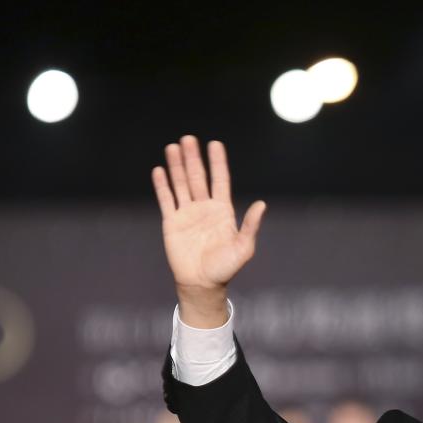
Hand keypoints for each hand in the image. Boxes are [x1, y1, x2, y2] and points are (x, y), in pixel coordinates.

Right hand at [151, 135, 265, 324]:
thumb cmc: (225, 268)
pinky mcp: (172, 222)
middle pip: (198, 177)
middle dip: (193, 158)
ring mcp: (187, 214)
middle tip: (188, 139)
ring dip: (177, 166)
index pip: (220, 180)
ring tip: (173, 147)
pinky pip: (166, 200)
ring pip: (181, 184)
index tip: (215, 144)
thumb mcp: (243, 248)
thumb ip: (251, 226)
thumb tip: (262, 205)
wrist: (202, 283)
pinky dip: (162, 185)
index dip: (217, 163)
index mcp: (222, 211)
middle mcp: (204, 208)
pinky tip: (159, 170)